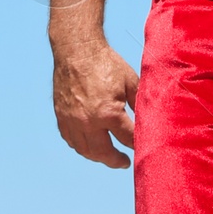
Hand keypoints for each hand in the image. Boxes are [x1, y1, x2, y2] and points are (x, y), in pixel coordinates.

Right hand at [51, 39, 137, 168]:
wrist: (77, 50)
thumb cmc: (106, 63)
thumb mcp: (130, 81)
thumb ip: (139, 103)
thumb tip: (150, 118)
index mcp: (109, 113)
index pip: (127, 139)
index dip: (136, 145)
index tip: (143, 149)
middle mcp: (88, 122)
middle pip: (104, 153)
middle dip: (116, 160)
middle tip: (125, 163)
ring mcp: (72, 121)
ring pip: (85, 150)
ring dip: (98, 157)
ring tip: (108, 156)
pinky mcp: (61, 117)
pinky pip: (71, 140)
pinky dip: (81, 146)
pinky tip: (89, 145)